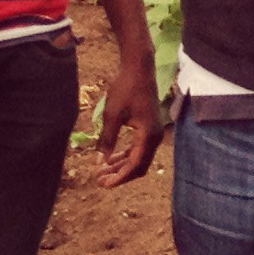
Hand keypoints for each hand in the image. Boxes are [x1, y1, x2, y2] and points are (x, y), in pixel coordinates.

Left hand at [95, 58, 163, 186]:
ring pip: (139, 158)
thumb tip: (99, 162)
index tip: (103, 184)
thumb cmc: (125, 90)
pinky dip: (126, 155)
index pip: (135, 165)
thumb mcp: (112, 115)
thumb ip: (107, 140)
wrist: (139, 70)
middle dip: (120, 175)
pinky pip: (139, 148)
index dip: (119, 177)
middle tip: (100, 181)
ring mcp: (153, 132)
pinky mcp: (149, 127)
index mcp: (148, 136)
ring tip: (103, 171)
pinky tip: (112, 158)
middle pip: (139, 166)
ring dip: (122, 166)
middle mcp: (154, 137)